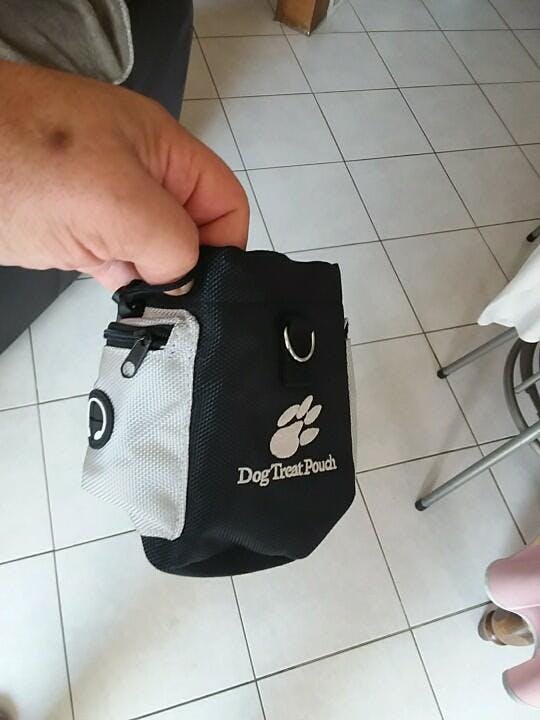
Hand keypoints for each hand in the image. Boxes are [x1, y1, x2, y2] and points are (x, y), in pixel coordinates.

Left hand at [0, 61, 248, 288]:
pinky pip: (116, 258)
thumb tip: (184, 278)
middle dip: (186, 268)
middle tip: (172, 308)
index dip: (224, 248)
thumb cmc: (16, 159)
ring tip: (145, 308)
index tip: (205, 291)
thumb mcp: (114, 199)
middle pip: (191, 229)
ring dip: (152, 279)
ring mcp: (104, 202)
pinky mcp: (76, 227)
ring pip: (152, 249)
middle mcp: (139, 175)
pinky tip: (117, 298)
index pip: (224, 203)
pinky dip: (122, 282)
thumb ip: (170, 239)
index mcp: (162, 151)